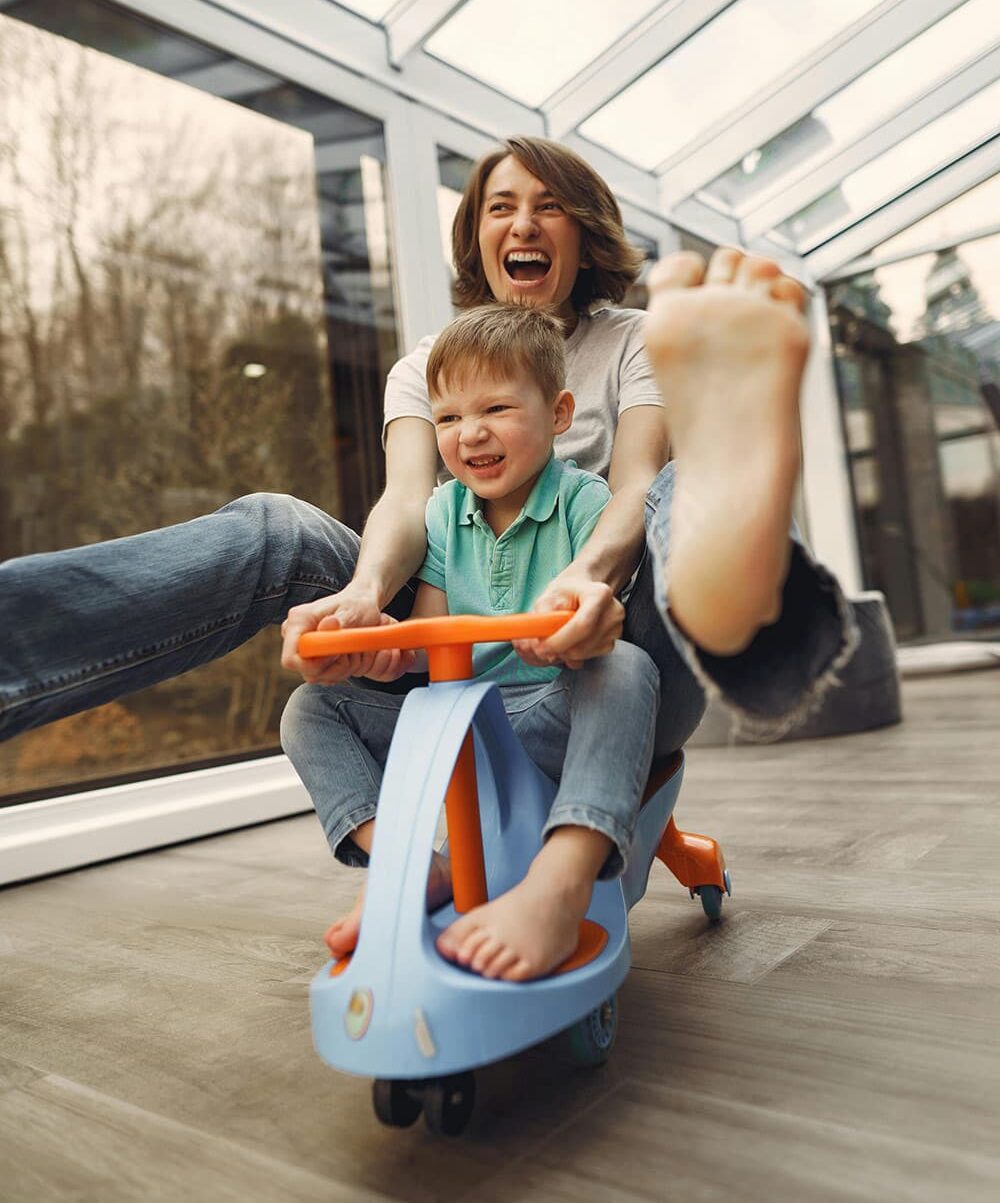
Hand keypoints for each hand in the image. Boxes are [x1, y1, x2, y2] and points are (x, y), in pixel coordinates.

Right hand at [280, 588, 413, 683]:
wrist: (360, 605)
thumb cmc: (357, 605)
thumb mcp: (352, 610)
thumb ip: (341, 621)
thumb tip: (328, 624)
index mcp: (298, 621)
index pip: (291, 659)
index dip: (315, 665)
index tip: (337, 654)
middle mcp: (295, 637)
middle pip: (308, 673)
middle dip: (335, 668)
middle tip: (352, 650)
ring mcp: (303, 650)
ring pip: (319, 677)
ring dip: (342, 670)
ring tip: (354, 650)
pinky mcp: (313, 659)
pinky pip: (326, 677)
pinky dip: (342, 671)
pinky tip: (350, 655)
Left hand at [512, 572, 623, 669]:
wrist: (583, 591)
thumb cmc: (567, 592)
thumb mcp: (549, 596)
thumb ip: (541, 618)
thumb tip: (537, 643)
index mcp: (599, 594)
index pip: (582, 625)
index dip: (559, 641)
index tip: (541, 648)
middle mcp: (613, 612)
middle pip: (583, 645)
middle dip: (557, 650)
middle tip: (539, 647)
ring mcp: (615, 629)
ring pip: (583, 655)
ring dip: (563, 653)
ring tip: (554, 638)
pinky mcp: (611, 642)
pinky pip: (586, 657)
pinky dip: (571, 655)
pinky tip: (567, 641)